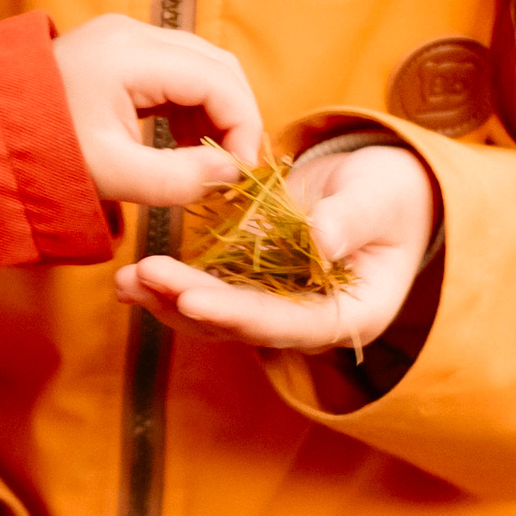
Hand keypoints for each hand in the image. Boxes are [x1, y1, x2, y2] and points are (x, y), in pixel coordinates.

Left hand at [52, 15, 259, 211]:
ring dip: (216, 111)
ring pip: (200, 65)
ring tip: (211, 160)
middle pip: (216, 65)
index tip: (243, 173)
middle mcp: (132, 33)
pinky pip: (175, 70)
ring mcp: (124, 37)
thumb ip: (178, 178)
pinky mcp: (118, 51)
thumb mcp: (112, 174)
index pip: (218, 80)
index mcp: (130, 55)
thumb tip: (231, 173)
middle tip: (237, 168)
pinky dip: (191, 105)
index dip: (243, 126)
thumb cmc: (39, 154)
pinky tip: (187, 142)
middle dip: (236, 116)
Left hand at [120, 139, 438, 354]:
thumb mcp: (380, 198)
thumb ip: (350, 219)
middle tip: (142, 275)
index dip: (240, 315)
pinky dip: (172, 284)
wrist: (382, 189)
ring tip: (123, 280)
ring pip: (217, 316)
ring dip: (168, 300)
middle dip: (189, 303)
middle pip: (243, 326)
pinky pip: (209, 292)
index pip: (290, 325)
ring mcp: (279, 307)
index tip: (192, 298)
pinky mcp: (254, 287)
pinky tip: (131, 276)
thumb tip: (320, 242)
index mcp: (352, 314)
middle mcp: (310, 322)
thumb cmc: (393, 192)